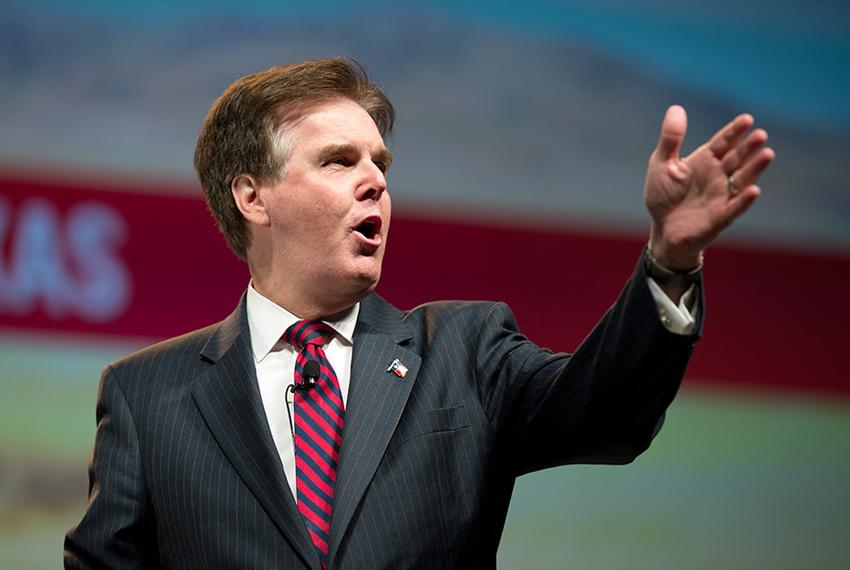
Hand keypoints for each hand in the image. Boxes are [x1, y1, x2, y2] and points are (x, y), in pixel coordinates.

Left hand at [644, 105, 774, 269]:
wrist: (662, 229)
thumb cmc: (664, 195)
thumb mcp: (662, 164)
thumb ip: (671, 139)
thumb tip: (676, 108)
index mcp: (706, 160)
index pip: (724, 142)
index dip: (735, 131)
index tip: (747, 119)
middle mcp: (718, 176)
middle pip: (736, 158)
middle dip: (748, 147)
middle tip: (761, 134)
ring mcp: (721, 196)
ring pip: (742, 180)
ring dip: (754, 168)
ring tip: (767, 154)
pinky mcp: (720, 217)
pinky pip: (734, 208)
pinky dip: (744, 200)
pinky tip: (754, 190)